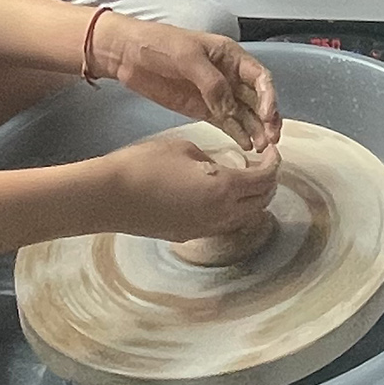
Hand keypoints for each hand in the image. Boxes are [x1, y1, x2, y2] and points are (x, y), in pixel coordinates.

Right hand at [94, 121, 279, 240]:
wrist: (109, 197)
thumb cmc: (145, 164)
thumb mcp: (186, 149)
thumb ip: (214, 159)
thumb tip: (222, 168)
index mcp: (225, 188)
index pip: (266, 179)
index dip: (274, 163)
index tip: (271, 151)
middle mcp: (222, 214)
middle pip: (262, 202)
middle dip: (268, 182)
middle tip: (262, 163)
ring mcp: (206, 229)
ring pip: (245, 217)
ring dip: (252, 199)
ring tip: (243, 179)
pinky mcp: (190, 235)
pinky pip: (224, 224)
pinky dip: (233, 209)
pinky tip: (219, 194)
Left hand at [96, 19, 278, 152]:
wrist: (127, 54)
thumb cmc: (160, 45)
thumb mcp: (188, 58)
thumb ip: (211, 82)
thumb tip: (229, 108)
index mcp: (231, 56)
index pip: (260, 77)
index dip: (268, 97)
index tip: (268, 116)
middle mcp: (230, 76)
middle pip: (257, 99)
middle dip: (267, 118)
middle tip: (271, 140)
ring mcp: (217, 94)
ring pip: (244, 113)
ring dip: (255, 129)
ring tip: (260, 149)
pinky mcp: (203, 109)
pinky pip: (226, 122)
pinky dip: (237, 133)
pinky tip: (246, 145)